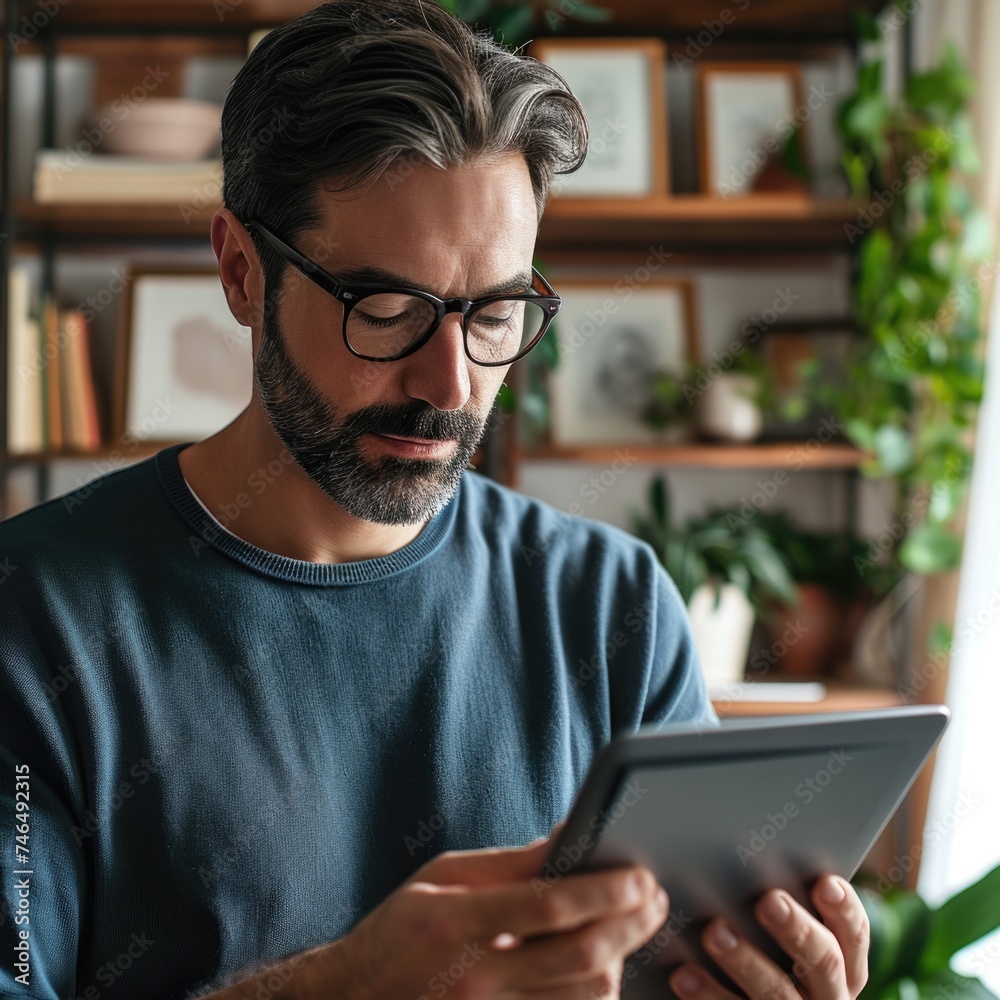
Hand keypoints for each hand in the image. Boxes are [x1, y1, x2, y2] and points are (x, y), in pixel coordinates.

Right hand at [335, 823, 668, 998]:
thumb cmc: (397, 932)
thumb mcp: (440, 878)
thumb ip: (508, 864)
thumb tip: (567, 837)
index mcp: (456, 921)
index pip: (550, 906)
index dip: (605, 890)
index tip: (640, 875)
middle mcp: (475, 978)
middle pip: (581, 956)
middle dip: (631, 924)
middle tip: (655, 899)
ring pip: (584, 998)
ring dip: (622, 961)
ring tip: (634, 927)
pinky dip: (594, 996)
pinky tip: (603, 967)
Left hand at [668, 875, 868, 999]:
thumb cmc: (772, 957)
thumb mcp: (794, 941)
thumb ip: (787, 908)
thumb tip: (756, 860)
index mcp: (845, 968)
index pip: (854, 936)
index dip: (844, 910)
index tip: (825, 884)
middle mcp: (829, 996)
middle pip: (823, 962)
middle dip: (796, 929)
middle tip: (768, 901)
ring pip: (777, 993)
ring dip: (745, 961)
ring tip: (715, 932)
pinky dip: (708, 994)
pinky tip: (684, 975)